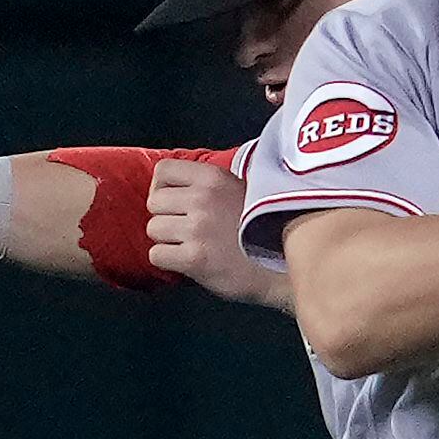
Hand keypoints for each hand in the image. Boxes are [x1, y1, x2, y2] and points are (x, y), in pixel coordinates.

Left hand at [147, 157, 277, 300]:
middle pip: (154, 203)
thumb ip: (209, 189)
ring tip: (190, 247)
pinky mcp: (194, 257)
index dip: (163, 189)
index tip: (175, 203)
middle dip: (166, 217)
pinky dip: (169, 261)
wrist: (284, 267)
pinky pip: (157, 255)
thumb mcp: (240, 192)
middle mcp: (202, 199)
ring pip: (154, 229)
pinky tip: (189, 262)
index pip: (163, 171)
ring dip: (168, 241)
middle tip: (186, 230)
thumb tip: (174, 193)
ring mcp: (197, 228)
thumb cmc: (261, 232)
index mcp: (213, 178)